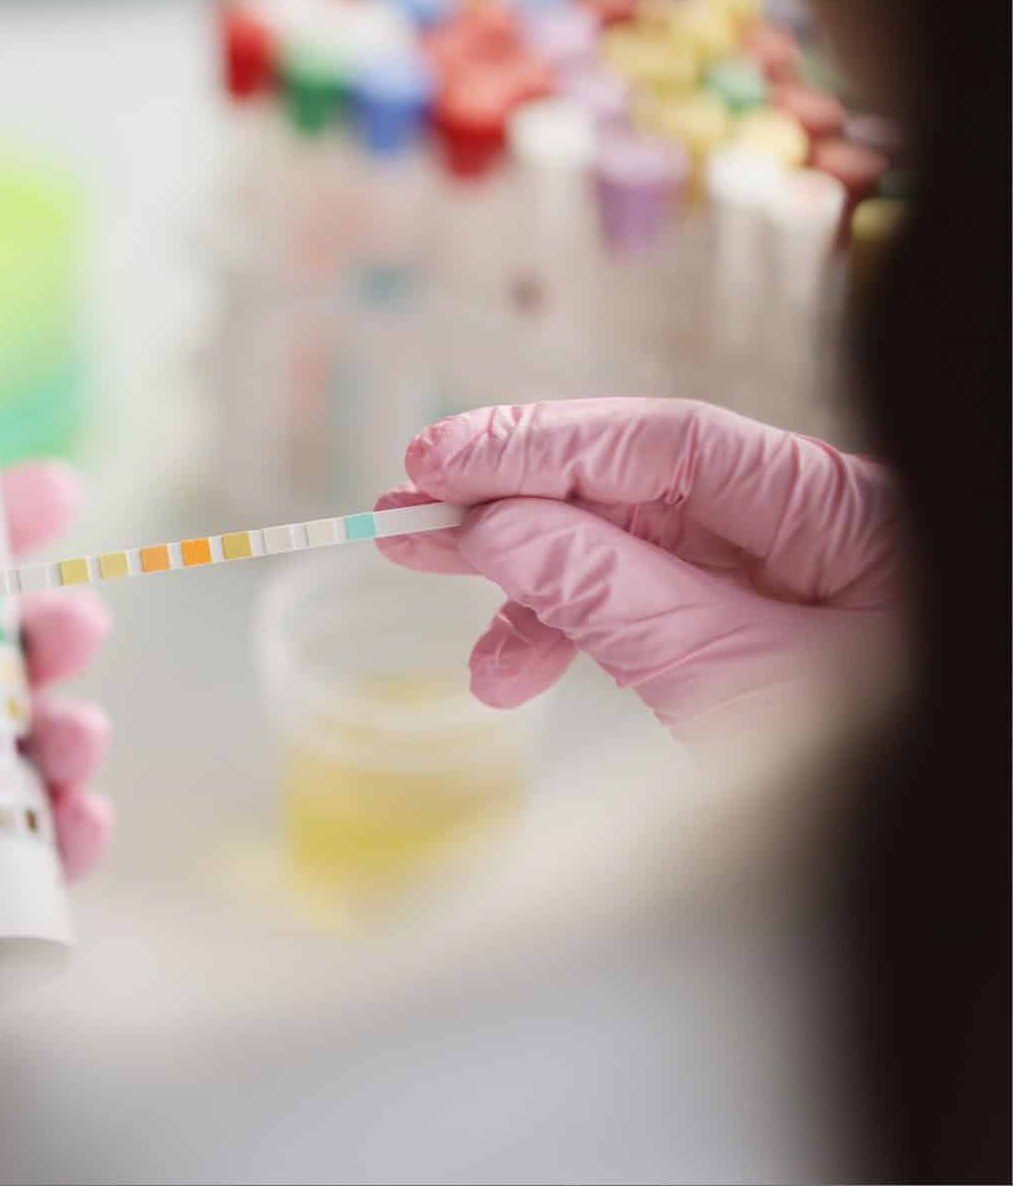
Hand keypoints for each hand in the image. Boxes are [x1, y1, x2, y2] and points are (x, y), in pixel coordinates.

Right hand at [376, 399, 905, 736]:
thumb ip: (610, 591)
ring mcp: (767, 579)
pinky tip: (506, 669)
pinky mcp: (734, 629)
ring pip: (619, 547)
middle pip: (631, 484)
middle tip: (404, 509)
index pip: (666, 442)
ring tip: (429, 589)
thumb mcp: (729, 675)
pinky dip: (562, 631)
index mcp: (835, 508)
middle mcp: (800, 527)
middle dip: (512, 500)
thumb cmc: (861, 773)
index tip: (437, 462)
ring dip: (521, 579)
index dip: (541, 443)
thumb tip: (494, 527)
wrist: (911, 873)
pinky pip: (632, 606)